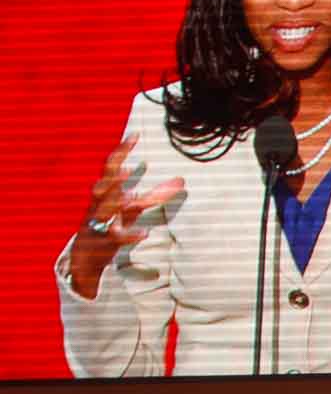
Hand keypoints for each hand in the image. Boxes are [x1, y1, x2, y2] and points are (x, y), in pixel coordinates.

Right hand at [69, 136, 184, 298]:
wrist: (86, 259)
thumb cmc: (110, 228)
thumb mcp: (132, 211)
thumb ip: (155, 195)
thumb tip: (181, 180)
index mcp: (105, 193)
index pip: (111, 167)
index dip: (121, 151)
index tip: (135, 135)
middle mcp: (99, 205)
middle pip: (103, 185)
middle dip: (114, 175)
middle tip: (127, 167)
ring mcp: (99, 223)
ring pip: (104, 209)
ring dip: (115, 201)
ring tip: (129, 196)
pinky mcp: (104, 243)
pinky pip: (115, 238)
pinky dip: (129, 235)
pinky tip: (145, 233)